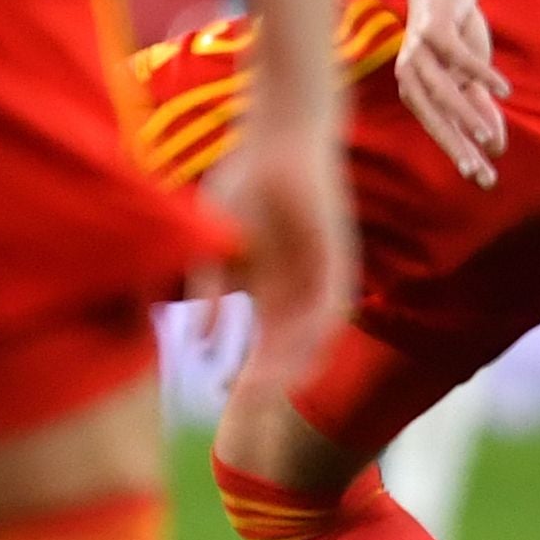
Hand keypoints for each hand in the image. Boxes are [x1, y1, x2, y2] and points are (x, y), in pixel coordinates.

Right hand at [211, 103, 355, 392]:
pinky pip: (333, 302)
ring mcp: (322, 275)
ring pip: (312, 334)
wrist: (281, 136)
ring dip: (293, 360)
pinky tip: (301, 344)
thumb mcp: (215, 241)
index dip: (246, 372)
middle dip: (268, 377)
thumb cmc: (245, 180)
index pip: (263, 346)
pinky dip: (317, 326)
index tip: (221, 393)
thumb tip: (199, 343)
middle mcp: (300, 289)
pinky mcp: (339, 257)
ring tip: (269, 385)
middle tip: (245, 404)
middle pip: (288, 348)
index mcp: (271, 289)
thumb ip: (207, 290)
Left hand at [393, 0, 510, 187]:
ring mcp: (418, 52)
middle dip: (456, 146)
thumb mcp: (470, 76)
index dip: (461, 154)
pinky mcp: (432, 29)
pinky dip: (482, 73)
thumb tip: (494, 146)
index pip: (441, 129)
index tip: (483, 181)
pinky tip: (506, 91)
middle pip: (434, 118)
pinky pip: (458, 56)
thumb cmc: (454, 35)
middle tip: (477, 173)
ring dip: (466, 114)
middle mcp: (410, 76)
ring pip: (442, 90)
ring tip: (488, 136)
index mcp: (417, 90)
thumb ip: (478, 107)